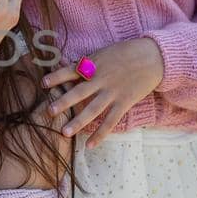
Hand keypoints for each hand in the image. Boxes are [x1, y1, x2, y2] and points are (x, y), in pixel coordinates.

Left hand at [41, 37, 163, 144]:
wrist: (154, 57)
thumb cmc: (127, 52)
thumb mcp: (105, 53)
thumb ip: (89, 63)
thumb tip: (71, 68)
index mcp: (95, 64)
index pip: (71, 70)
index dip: (57, 77)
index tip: (42, 83)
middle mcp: (102, 79)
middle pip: (79, 92)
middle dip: (63, 102)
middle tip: (48, 111)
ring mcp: (113, 92)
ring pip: (92, 109)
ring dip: (78, 122)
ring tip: (64, 133)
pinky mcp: (124, 102)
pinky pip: (110, 121)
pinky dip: (100, 134)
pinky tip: (89, 145)